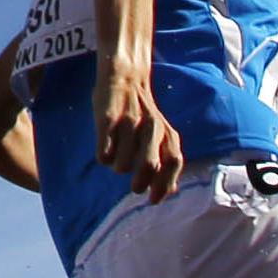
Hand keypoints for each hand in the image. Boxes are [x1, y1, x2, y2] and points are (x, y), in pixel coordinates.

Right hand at [99, 76, 185, 202]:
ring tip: (117, 161)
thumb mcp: (161, 133)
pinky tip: (104, 153)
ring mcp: (129, 122)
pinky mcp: (107, 119)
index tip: (153, 200)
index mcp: (167, 132)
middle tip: (135, 187)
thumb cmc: (142, 114)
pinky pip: (105, 151)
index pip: (173, 163)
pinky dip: (105, 157)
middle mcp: (152, 127)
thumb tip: (172, 191)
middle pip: (150, 166)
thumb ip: (167, 159)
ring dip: (119, 168)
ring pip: (123, 163)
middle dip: (141, 183)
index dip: (164, 185)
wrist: (125, 77)